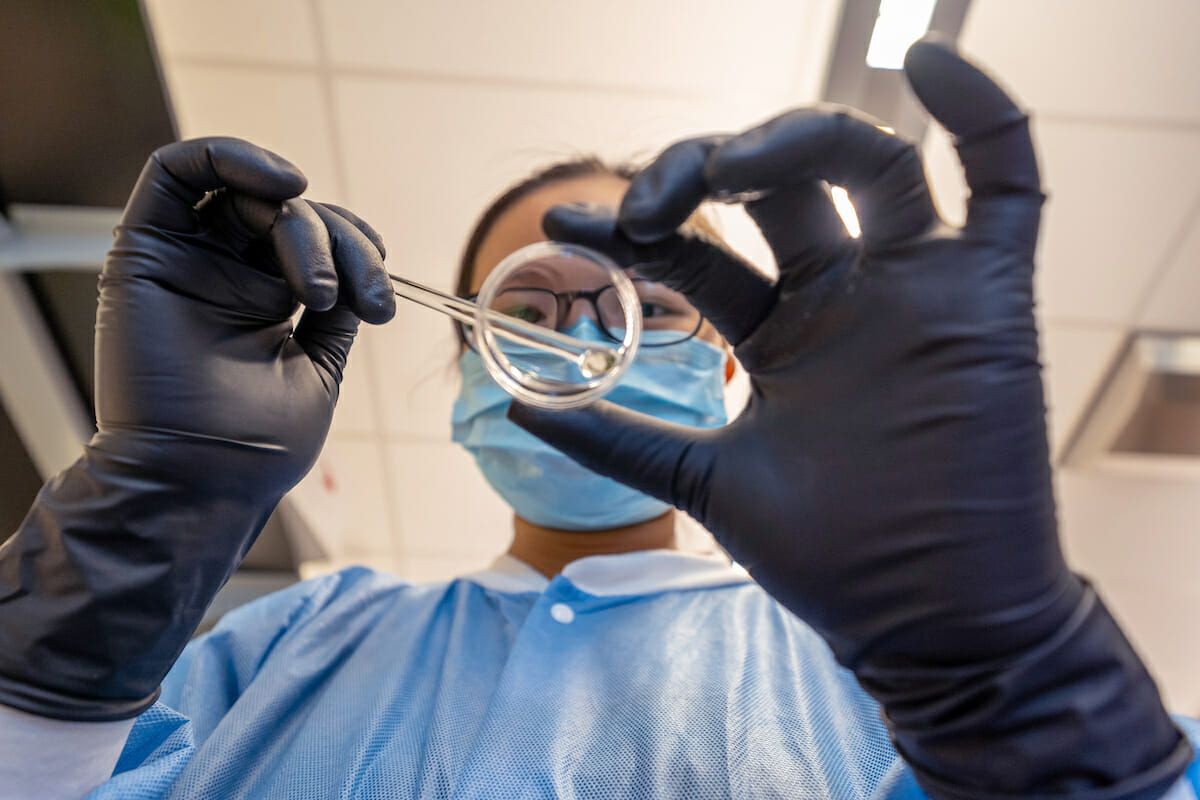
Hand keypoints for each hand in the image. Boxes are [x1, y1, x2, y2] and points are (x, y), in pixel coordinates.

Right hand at [98, 136, 393, 493]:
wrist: (204, 481)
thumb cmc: (257, 445)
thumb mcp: (319, 367)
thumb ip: (334, 312)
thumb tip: (361, 273)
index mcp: (264, 298)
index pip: (315, 240)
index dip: (358, 250)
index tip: (381, 300)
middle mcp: (224, 272)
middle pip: (289, 212)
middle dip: (343, 241)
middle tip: (364, 295)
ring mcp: (187, 259)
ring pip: (248, 192)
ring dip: (303, 220)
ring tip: (320, 285)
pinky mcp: (146, 250)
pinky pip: (176, 171)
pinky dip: (230, 156)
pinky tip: (284, 184)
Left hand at [514, 40, 1189, 797]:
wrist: (923, 620)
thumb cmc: (827, 558)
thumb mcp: (704, 480)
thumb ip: (616, 437)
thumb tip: (515, 402)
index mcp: (782, 331)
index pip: (697, 254)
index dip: (631, 232)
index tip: (562, 224)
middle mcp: (846, 295)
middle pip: (777, 187)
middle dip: (704, 171)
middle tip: (647, 199)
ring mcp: (917, 288)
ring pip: (865, 167)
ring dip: (790, 140)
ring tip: (722, 165)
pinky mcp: (991, 294)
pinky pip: (1008, 180)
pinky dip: (985, 115)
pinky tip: (932, 64)